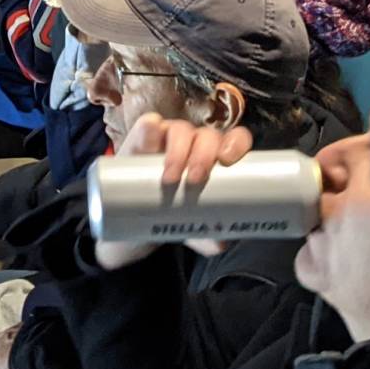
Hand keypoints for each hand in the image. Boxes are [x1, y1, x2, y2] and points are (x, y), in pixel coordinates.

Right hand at [95, 112, 254, 268]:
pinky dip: (151, 128)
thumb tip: (221, 243)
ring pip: (180, 129)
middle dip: (204, 155)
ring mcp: (169, 137)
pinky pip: (148, 125)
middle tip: (196, 180)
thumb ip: (209, 236)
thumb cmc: (173, 211)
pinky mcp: (142, 137)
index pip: (235, 140)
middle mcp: (196, 142)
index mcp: (216, 157)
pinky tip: (150, 140)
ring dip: (178, 150)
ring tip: (171, 178)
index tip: (228, 161)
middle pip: (208, 136)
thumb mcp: (192, 226)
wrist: (133, 213)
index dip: (236, 144)